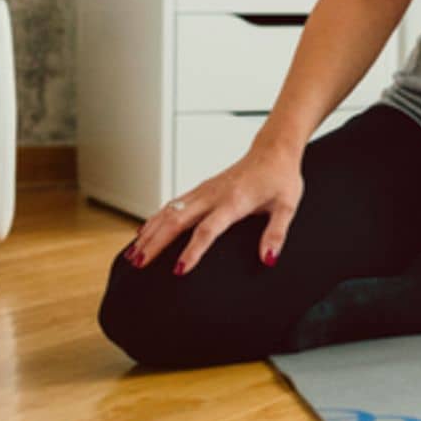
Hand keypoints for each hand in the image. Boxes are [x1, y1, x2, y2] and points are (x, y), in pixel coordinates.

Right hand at [123, 145, 304, 274]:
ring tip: (133, 254)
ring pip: (169, 211)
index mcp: (235, 201)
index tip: (179, 269)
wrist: (274, 150)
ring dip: (150, 233)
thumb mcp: (287, 207)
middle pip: (178, 220)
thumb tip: (268, 259)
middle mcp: (214, 194)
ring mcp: (204, 190)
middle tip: (139, 264)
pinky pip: (172, 204)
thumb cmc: (281, 178)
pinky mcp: (200, 189)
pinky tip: (144, 233)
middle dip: (156, 243)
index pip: (208, 229)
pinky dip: (155, 219)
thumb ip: (276, 234)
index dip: (193, 250)